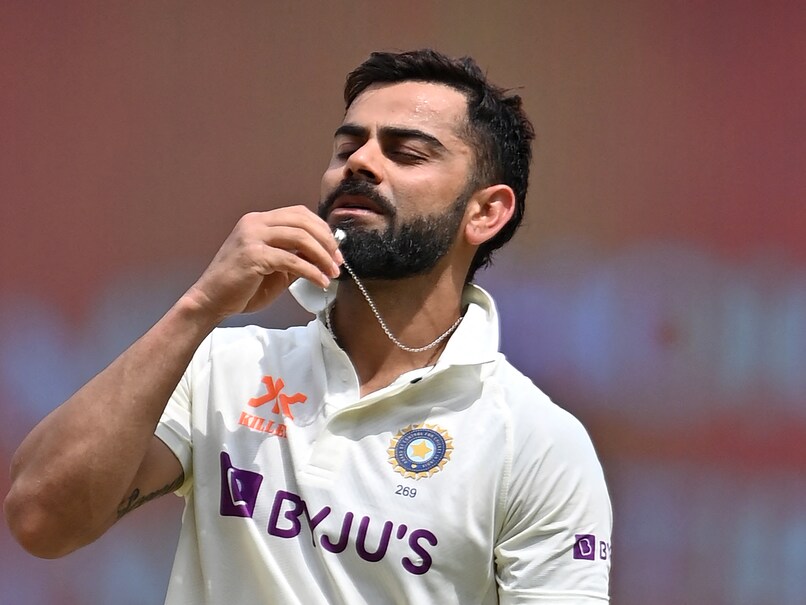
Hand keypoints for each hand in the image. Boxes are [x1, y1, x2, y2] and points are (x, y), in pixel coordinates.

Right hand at [183, 206, 341, 321]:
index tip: (336, 249)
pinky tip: (320, 282)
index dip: (322, 229)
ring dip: (322, 256)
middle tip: (338, 261)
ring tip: (332, 273)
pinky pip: (292, 260)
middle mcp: (255, 223)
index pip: (299, 213)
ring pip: (300, 238)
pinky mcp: (253, 256)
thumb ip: (294, 257)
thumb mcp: (274, 268)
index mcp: (259, 221)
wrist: (211, 301)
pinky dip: (311, 271)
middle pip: (303, 221)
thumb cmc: (241, 287)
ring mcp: (252, 237)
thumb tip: (324, 256)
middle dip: (327, 241)